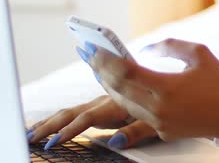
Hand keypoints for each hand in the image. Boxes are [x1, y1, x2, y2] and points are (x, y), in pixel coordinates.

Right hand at [27, 95, 158, 149]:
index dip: (71, 129)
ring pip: (74, 111)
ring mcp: (104, 102)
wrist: (172, 92)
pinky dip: (63, 117)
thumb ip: (137, 132)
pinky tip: (53, 122)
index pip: (89, 117)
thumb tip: (116, 141)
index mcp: (118, 105)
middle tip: (31, 137)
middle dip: (51, 125)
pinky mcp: (105, 105)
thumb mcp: (157, 123)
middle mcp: (108, 101)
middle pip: (74, 113)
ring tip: (33, 131)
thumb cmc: (166, 109)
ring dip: (53, 120)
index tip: (55, 140)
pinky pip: (80, 111)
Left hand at [81, 39, 218, 141]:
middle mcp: (159, 108)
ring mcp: (159, 123)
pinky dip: (122, 98)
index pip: (126, 72)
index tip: (94, 46)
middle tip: (88, 53)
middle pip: (118, 88)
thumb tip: (144, 49)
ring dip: (107, 84)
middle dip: (100, 69)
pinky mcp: (161, 131)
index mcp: (168, 88)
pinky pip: (134, 113)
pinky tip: (117, 86)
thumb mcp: (199, 54)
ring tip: (98, 67)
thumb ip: (170, 46)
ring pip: (122, 103)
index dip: (107, 58)